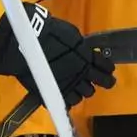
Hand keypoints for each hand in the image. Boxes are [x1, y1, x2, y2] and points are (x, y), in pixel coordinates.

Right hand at [0, 2, 115, 106]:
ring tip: (80, 86)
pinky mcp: (57, 93)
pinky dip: (69, 99)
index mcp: (88, 56)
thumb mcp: (72, 36)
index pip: (106, 66)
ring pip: (87, 94)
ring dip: (85, 90)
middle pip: (103, 82)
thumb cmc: (50, 34)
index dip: (107, 68)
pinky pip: (69, 102)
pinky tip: (67, 95)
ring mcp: (71, 84)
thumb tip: (87, 52)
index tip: (107, 69)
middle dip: (104, 81)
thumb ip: (81, 48)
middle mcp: (84, 72)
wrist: (29, 43)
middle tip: (101, 81)